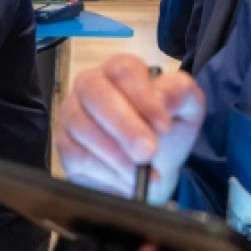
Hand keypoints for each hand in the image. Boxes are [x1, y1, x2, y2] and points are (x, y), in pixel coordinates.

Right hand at [57, 55, 204, 202]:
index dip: (143, 96)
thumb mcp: (186, 109)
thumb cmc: (165, 133)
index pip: (124, 70)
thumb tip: (161, 97)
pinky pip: (77, 156)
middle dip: (125, 127)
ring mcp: (72, 114)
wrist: (151, 168)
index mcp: (120, 70)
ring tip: (141, 173)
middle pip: (97, 95)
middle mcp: (90, 85)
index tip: (163, 125)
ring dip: (116, 155)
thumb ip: (179, 93)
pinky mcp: (64, 144)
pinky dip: (105, 172)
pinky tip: (126, 180)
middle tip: (147, 152)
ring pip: (84, 127)